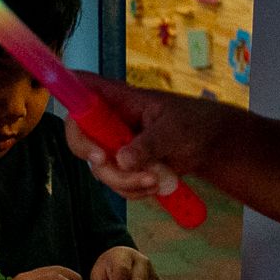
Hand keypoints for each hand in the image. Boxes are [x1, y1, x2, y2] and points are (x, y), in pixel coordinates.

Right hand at [61, 74, 228, 200]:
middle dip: (97, 159)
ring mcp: (115, 144)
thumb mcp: (174, 130)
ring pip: (99, 169)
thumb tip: (122, 160)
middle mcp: (111, 120)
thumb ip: (149, 144)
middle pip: (80, 137)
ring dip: (125, 182)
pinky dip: (134, 190)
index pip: (82, 89)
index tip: (77, 122)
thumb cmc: (194, 124)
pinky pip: (116, 183)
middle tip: (111, 165)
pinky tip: (156, 185)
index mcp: (119, 98)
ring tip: (156, 181)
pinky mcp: (124, 166)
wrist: (211, 147)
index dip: (67, 97)